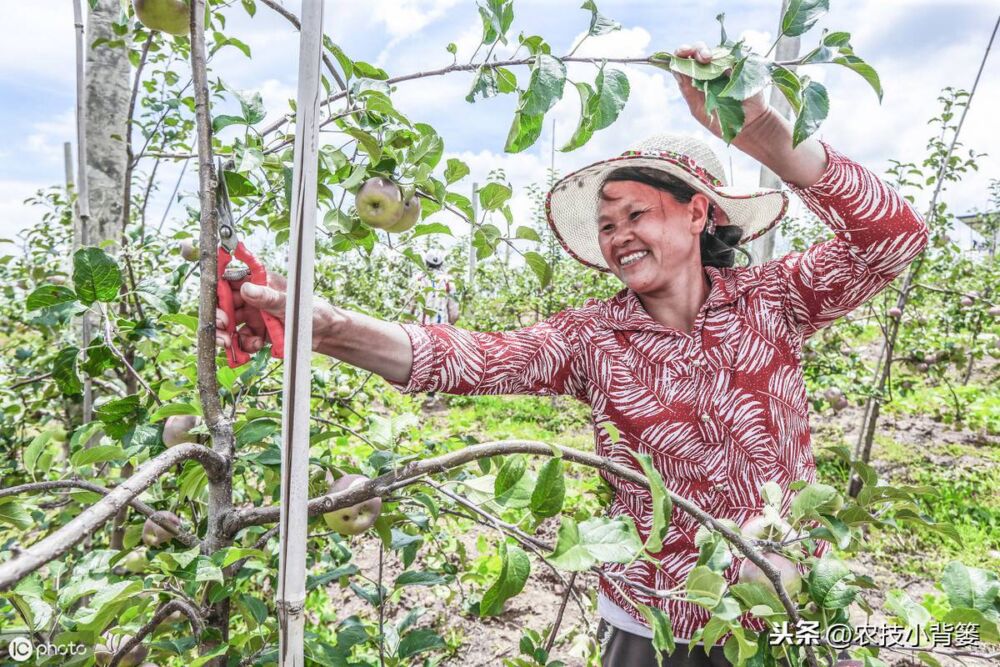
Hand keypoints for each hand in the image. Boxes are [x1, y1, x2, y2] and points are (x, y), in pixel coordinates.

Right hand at [215, 273, 345, 354]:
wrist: (324, 333)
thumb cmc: (311, 310)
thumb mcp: (289, 303)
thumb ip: (269, 297)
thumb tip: (247, 289)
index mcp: (259, 282)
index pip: (229, 279)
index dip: (217, 288)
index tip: (213, 299)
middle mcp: (252, 299)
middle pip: (224, 304)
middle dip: (218, 316)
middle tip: (223, 325)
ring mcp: (253, 317)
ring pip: (229, 324)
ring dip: (225, 334)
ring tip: (229, 342)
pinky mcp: (257, 334)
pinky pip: (242, 340)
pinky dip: (244, 345)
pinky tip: (256, 346)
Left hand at [670, 41, 826, 186]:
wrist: (749, 127)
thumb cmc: (721, 121)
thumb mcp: (699, 109)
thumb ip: (688, 91)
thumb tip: (676, 72)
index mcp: (695, 81)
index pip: (684, 63)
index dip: (680, 55)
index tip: (680, 54)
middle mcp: (709, 71)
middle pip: (697, 52)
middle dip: (694, 50)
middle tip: (699, 57)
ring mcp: (725, 68)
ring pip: (714, 50)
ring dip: (708, 51)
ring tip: (707, 58)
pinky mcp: (741, 67)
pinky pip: (733, 54)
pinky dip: (727, 55)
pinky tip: (723, 63)